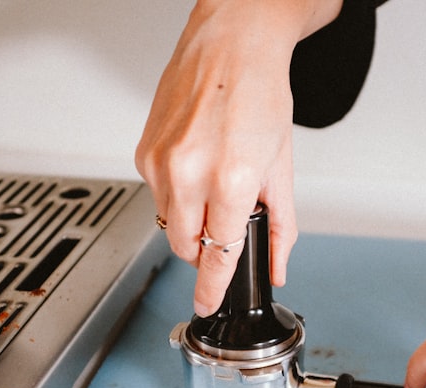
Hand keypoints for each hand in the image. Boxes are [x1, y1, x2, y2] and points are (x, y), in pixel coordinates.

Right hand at [136, 1, 338, 315]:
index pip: (218, 254)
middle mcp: (190, 173)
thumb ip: (280, 226)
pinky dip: (175, 192)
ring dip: (189, 219)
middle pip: (186, 246)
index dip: (212, 287)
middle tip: (221, 233)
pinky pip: (157, 193)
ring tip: (213, 183)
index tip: (206, 303)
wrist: (231, 45)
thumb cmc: (260, 94)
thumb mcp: (282, 167)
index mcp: (231, 180)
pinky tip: (196, 165)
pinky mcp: (143, 152)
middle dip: (203, 251)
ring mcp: (161, 162)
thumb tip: (276, 265)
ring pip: (168, 221)